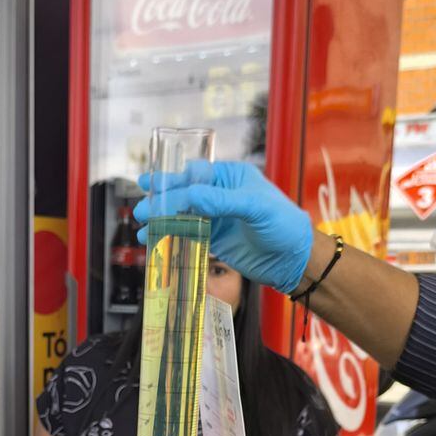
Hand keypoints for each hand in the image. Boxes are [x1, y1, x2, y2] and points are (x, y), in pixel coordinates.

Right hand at [133, 161, 313, 294]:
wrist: (294, 260)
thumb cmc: (284, 225)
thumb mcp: (255, 208)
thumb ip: (222, 201)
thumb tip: (190, 195)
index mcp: (231, 177)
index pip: (195, 175)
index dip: (172, 180)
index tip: (151, 187)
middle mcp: (221, 194)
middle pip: (184, 193)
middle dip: (161, 202)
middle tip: (141, 211)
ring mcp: (216, 217)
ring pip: (182, 215)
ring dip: (161, 221)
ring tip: (142, 229)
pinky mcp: (214, 239)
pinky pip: (187, 235)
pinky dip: (171, 238)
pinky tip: (155, 242)